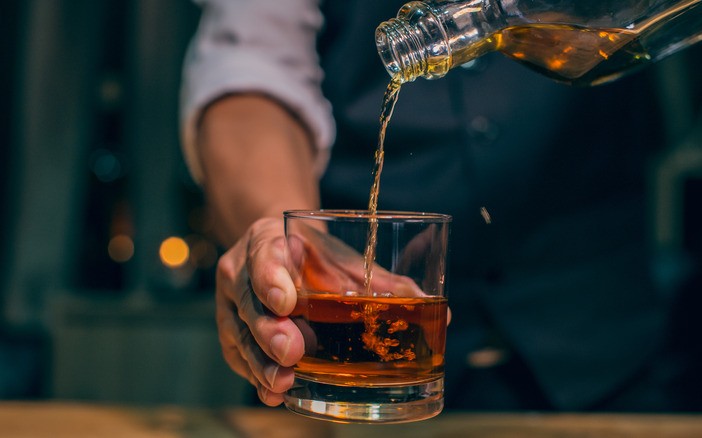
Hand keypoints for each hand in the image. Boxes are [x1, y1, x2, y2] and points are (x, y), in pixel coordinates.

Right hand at [215, 216, 436, 405]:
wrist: (277, 250)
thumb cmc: (316, 256)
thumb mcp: (344, 259)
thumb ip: (384, 283)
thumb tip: (441, 317)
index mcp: (268, 241)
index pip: (265, 256)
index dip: (272, 278)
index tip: (288, 300)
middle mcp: (241, 272)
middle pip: (250, 303)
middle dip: (270, 330)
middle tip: (293, 350)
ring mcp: (232, 305)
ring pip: (239, 335)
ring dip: (261, 362)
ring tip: (284, 382)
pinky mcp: (231, 332)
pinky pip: (237, 356)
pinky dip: (256, 376)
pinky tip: (274, 393)